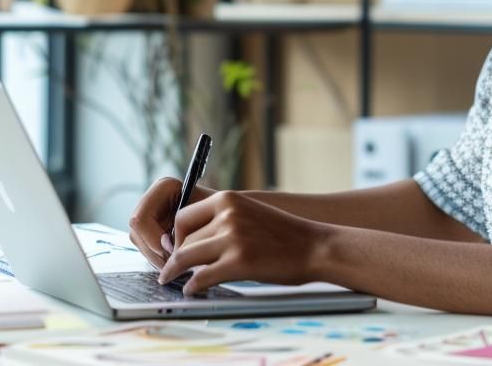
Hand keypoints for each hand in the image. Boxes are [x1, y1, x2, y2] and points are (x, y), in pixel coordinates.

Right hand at [127, 176, 215, 267]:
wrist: (232, 219)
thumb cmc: (222, 215)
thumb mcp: (207, 220)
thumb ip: (185, 230)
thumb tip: (169, 250)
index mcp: (164, 188)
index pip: (140, 219)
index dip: (154, 239)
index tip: (175, 250)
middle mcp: (154, 200)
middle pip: (137, 234)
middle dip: (156, 253)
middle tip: (177, 263)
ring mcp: (152, 217)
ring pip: (140, 245)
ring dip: (159, 259)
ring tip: (181, 264)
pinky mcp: (154, 232)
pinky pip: (148, 251)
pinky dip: (161, 261)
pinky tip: (178, 262)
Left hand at [159, 190, 331, 294]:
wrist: (316, 247)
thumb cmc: (284, 235)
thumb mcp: (249, 214)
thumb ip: (222, 222)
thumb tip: (191, 242)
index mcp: (228, 199)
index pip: (184, 217)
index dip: (177, 237)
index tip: (177, 250)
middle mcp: (227, 214)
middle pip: (185, 240)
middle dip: (178, 257)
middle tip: (174, 270)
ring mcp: (233, 238)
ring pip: (188, 258)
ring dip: (179, 272)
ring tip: (176, 281)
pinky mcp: (239, 262)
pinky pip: (201, 277)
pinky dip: (192, 286)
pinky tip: (191, 291)